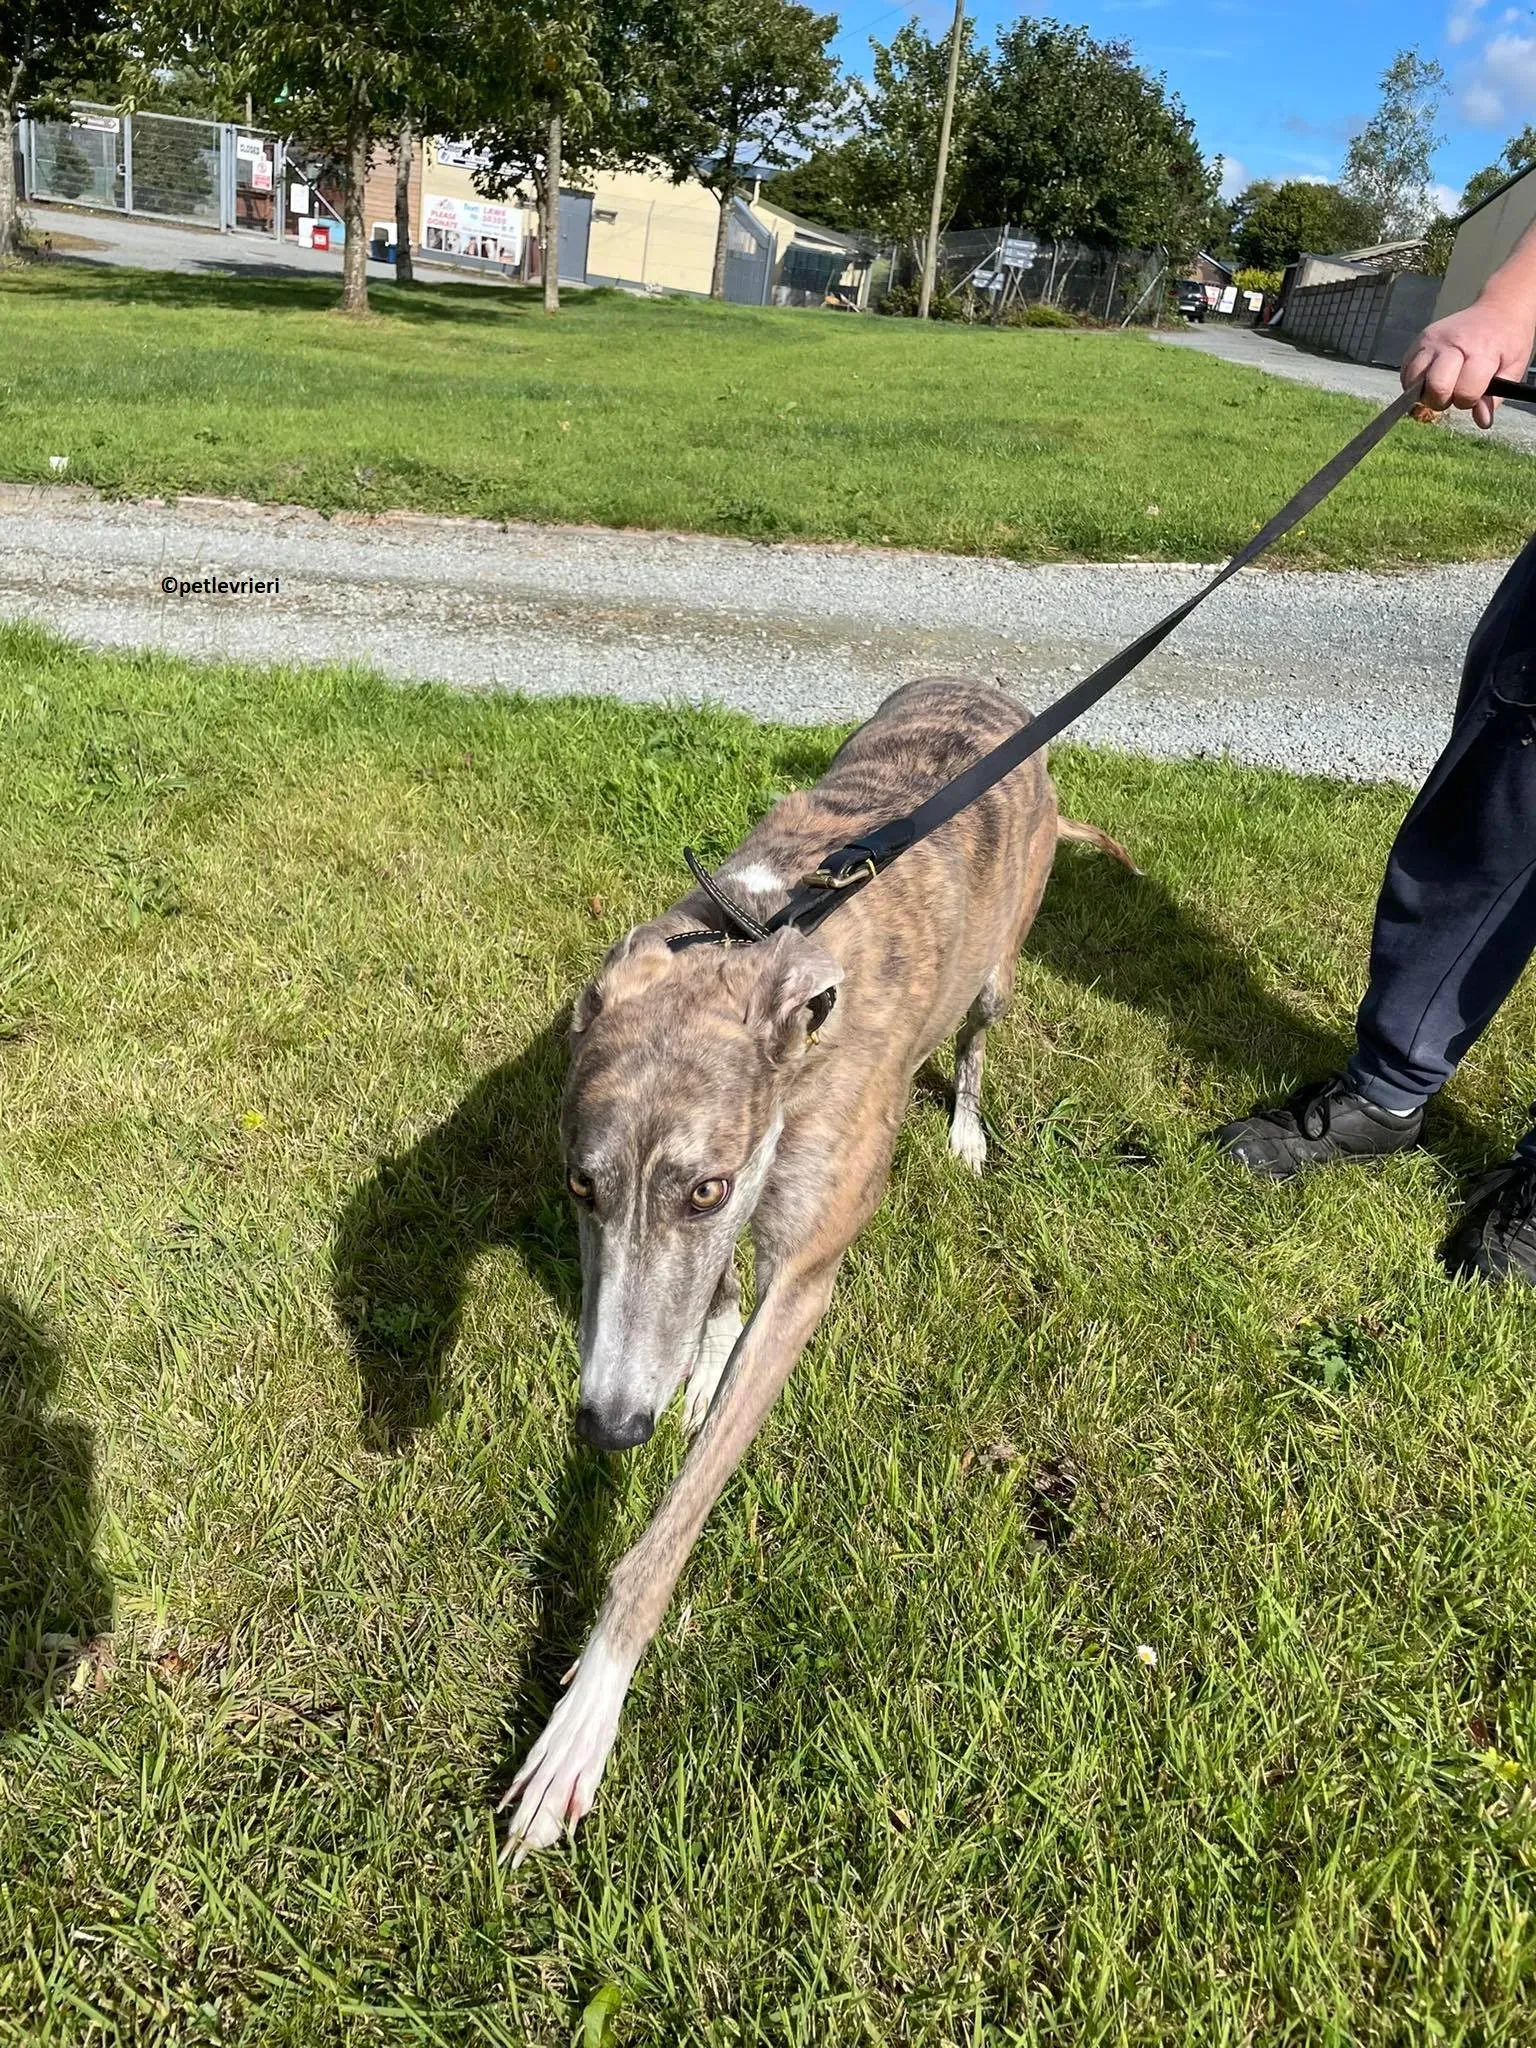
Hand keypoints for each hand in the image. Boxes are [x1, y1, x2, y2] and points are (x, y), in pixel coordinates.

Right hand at [1402, 297, 1535, 427]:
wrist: (1498, 310)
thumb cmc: (1508, 342)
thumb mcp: (1513, 369)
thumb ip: (1496, 398)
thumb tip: (1482, 422)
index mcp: (1481, 351)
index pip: (1464, 392)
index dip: (1468, 401)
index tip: (1475, 394)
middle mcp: (1452, 344)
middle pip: (1435, 386)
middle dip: (1442, 400)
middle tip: (1452, 394)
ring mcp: (1432, 341)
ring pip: (1413, 380)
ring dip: (1423, 392)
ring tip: (1439, 386)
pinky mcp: (1420, 340)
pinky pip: (1405, 370)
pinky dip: (1412, 382)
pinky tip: (1428, 380)